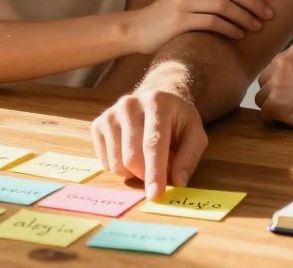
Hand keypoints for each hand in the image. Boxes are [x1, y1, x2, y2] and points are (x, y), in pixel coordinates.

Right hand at [90, 88, 207, 198]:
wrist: (155, 99)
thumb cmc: (177, 120)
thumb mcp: (195, 134)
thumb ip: (189, 157)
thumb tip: (178, 182)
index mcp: (157, 103)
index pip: (153, 144)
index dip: (154, 172)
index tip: (155, 195)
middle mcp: (129, 105)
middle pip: (132, 158)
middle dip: (147, 175)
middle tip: (162, 172)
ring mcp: (110, 114)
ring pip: (117, 164)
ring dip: (135, 173)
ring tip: (148, 158)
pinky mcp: (97, 125)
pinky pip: (106, 163)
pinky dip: (122, 168)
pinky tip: (132, 153)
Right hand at [125, 0, 274, 54]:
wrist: (136, 29)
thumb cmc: (166, 15)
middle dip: (254, 1)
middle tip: (269, 14)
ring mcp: (184, 4)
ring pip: (224, 5)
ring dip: (245, 16)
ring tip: (257, 27)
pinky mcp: (179, 21)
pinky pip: (211, 22)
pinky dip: (229, 28)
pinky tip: (238, 36)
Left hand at [255, 43, 292, 133]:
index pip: (275, 67)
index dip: (283, 82)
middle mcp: (281, 63)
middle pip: (265, 81)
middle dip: (275, 93)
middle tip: (292, 104)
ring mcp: (276, 84)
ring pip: (261, 98)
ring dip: (274, 106)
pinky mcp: (274, 104)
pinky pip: (264, 114)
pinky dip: (275, 120)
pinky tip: (289, 122)